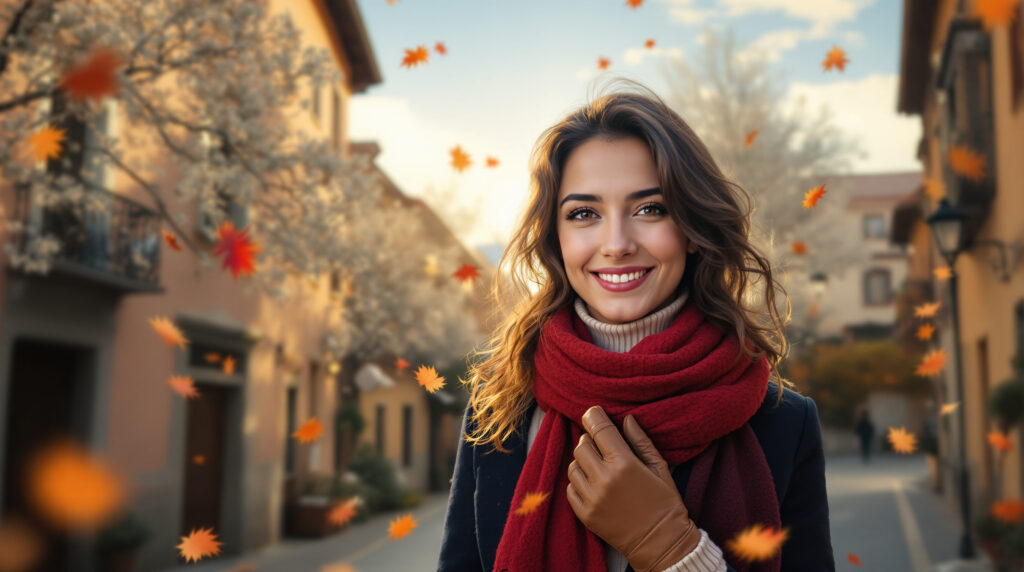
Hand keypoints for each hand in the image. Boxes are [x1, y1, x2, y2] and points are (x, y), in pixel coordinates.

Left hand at [567, 406, 701, 571]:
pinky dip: (578, 483)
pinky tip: (594, 484)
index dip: (593, 415)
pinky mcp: (585, 515)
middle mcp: (604, 479)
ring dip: (583, 462)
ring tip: (598, 467)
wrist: (662, 543)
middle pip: (581, 445)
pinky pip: (570, 489)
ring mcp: (592, 498)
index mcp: (624, 464)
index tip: (593, 412)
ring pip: (572, 466)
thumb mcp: (660, 468)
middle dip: (589, 440)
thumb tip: (627, 418)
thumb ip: (641, 441)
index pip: (599, 429)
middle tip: (601, 445)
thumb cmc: (665, 504)